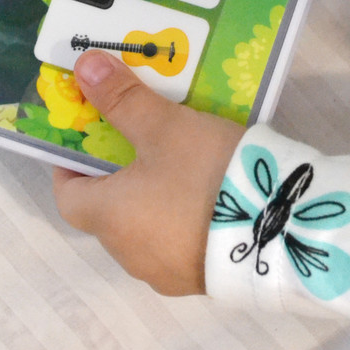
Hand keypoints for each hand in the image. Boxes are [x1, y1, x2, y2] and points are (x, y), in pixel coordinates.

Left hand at [52, 51, 244, 294]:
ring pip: (145, 231)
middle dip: (119, 178)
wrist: (282, 233)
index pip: (68, 197)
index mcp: (110, 217)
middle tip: (142, 143)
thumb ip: (124, 100)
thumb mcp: (166, 128)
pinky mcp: (203, 281)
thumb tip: (83, 67)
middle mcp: (129, 254)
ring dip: (153, 203)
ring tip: (183, 168)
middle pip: (108, 213)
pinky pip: (180, 246)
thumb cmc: (207, 176)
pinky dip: (183, 223)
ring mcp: (167, 274)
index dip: (70, 167)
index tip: (86, 141)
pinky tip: (212, 198)